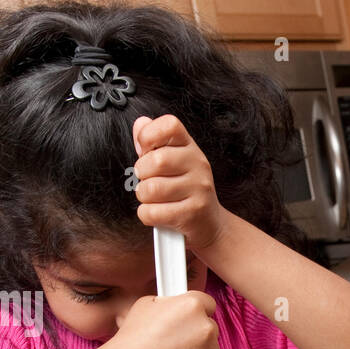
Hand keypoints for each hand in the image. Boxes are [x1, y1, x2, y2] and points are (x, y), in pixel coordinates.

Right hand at [107, 291, 219, 348]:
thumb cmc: (131, 342)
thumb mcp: (145, 306)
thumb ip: (169, 303)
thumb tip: (176, 304)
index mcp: (191, 305)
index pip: (207, 303)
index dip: (195, 312)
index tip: (187, 320)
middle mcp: (205, 327)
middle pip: (210, 327)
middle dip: (195, 333)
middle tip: (173, 343)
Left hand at [132, 114, 226, 252]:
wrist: (209, 224)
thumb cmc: (185, 191)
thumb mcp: (173, 162)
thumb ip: (154, 143)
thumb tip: (140, 124)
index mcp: (190, 147)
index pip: (169, 125)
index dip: (149, 135)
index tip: (146, 150)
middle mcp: (198, 165)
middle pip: (156, 161)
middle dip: (142, 174)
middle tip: (150, 180)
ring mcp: (198, 189)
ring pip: (150, 189)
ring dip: (144, 197)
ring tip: (155, 199)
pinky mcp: (192, 214)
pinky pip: (152, 212)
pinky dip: (147, 215)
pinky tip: (159, 213)